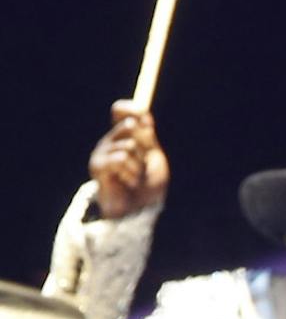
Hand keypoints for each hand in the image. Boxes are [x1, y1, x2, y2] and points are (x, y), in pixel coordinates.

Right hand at [89, 102, 169, 216]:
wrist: (139, 210)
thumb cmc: (148, 186)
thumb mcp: (154, 158)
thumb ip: (148, 138)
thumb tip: (144, 116)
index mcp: (124, 137)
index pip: (120, 111)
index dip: (131, 108)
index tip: (144, 114)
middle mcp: (111, 141)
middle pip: (128, 125)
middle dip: (145, 145)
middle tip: (144, 163)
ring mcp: (102, 152)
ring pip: (129, 145)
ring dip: (139, 165)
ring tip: (136, 178)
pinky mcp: (97, 165)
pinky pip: (119, 159)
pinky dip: (131, 172)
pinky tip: (129, 182)